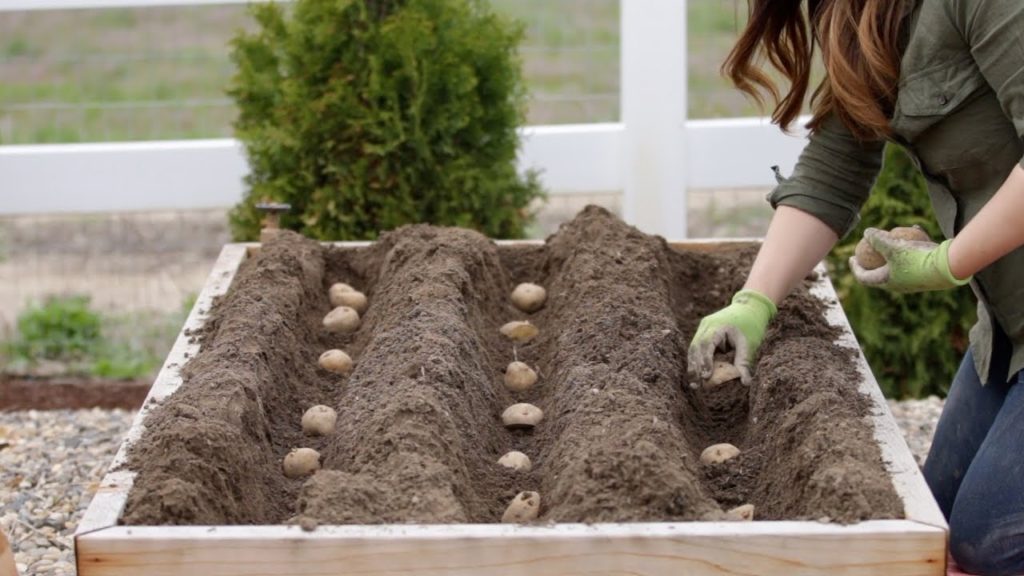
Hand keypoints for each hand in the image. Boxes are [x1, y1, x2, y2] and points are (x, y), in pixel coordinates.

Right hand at [687, 289, 776, 386]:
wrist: (750, 306)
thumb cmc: (751, 325)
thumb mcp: (749, 344)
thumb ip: (744, 363)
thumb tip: (745, 383)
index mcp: (717, 326)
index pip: (706, 345)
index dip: (705, 361)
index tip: (706, 376)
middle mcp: (706, 326)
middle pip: (695, 347)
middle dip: (695, 367)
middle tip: (696, 385)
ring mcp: (703, 328)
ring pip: (694, 348)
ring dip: (693, 365)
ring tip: (694, 383)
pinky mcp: (704, 332)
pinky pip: (698, 347)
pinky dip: (698, 360)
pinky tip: (698, 373)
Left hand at [849, 228, 971, 292]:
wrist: (950, 267)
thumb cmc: (917, 259)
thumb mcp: (893, 246)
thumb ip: (877, 239)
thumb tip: (866, 232)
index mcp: (886, 282)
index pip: (864, 277)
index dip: (855, 268)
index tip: (851, 258)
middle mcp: (899, 284)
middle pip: (880, 272)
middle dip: (873, 261)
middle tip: (868, 250)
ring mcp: (914, 279)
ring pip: (900, 262)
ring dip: (896, 248)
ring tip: (893, 236)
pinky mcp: (927, 272)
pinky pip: (916, 257)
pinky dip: (914, 244)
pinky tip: (916, 228)